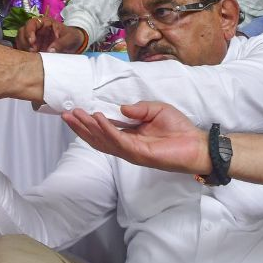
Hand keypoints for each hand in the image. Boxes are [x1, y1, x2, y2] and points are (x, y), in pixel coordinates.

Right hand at [14, 17, 86, 52]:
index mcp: (45, 22)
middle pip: (22, 31)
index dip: (29, 31)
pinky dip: (24, 53)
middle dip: (25, 41)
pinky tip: (29, 58)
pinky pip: (23, 48)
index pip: (32, 23)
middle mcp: (37, 29)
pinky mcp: (32, 47)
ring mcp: (33, 38)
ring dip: (23, 48)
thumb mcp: (70, 39)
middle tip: (32, 51)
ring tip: (31, 55)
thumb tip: (50, 50)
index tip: (32, 42)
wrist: (74, 44)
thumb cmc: (72, 37)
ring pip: (20, 40)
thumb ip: (61, 43)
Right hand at [62, 101, 209, 176]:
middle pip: (98, 137)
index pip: (105, 130)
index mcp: (131, 135)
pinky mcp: (139, 154)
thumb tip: (121, 108)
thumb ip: (138, 109)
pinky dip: (107, 129)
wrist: (196, 144)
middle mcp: (127, 145)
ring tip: (75, 116)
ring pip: (103, 141)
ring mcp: (131, 151)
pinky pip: (118, 141)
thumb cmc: (179, 128)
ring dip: (88, 128)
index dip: (90, 122)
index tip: (76, 111)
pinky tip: (98, 118)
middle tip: (66, 115)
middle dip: (81, 127)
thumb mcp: (157, 110)